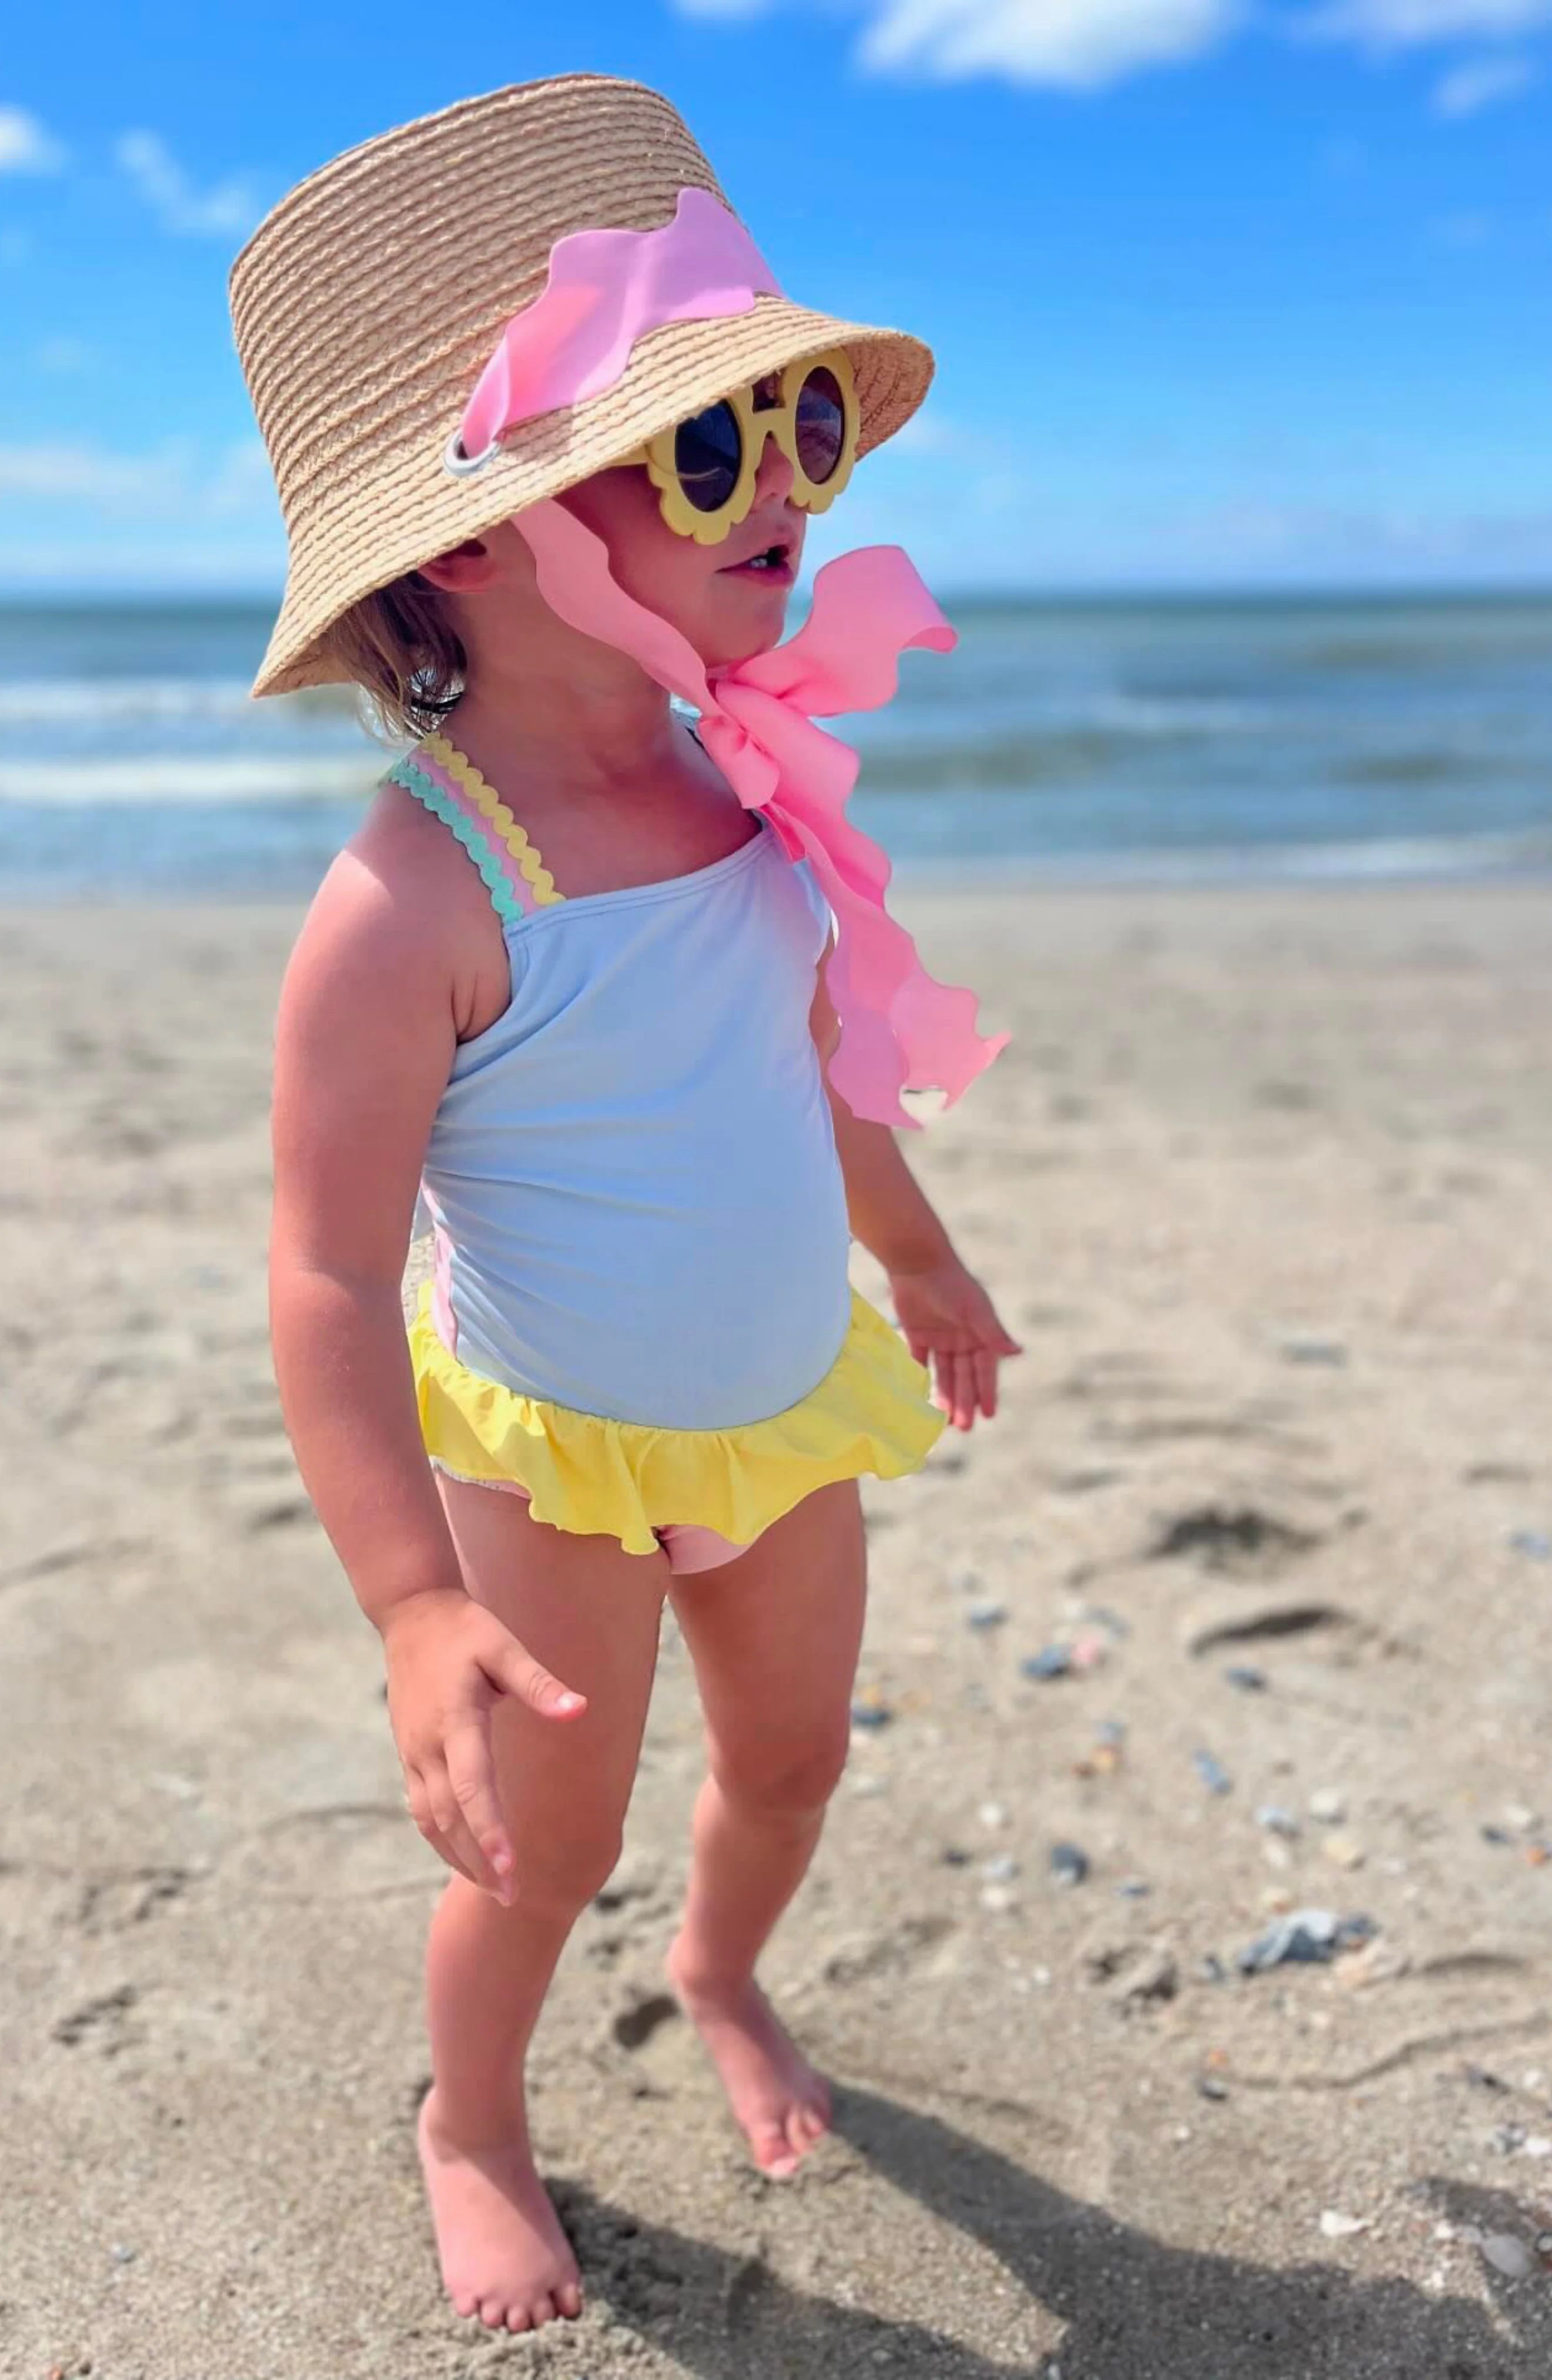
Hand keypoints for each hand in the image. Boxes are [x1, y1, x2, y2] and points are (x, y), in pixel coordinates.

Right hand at [380, 1587, 586, 1901]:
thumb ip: (539, 1683)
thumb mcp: (504, 1646)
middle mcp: (428, 1746)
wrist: (410, 1613)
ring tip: (491, 1889)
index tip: (511, 1869)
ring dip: (458, 1857)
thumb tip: (579, 1710)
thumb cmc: (465, 1628)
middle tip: (512, 1899)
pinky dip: (440, 1837)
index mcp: (456, 1722)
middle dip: (480, 1862)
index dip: (491, 1832)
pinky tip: (459, 1855)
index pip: (472, 1789)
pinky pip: (420, 1807)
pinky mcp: (408, 1753)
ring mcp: (413, 1752)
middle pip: (451, 1818)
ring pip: (431, 1820)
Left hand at [890, 1256, 1021, 1431]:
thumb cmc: (952, 1285)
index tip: (989, 1415)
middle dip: (964, 1401)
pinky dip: (920, 1379)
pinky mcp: (917, 1334)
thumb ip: (993, 1333)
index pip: (984, 1370)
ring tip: (944, 1421)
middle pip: (964, 1377)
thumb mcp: (975, 1311)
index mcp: (980, 1334)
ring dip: (944, 1396)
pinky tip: (920, 1399)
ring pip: (943, 1374)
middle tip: (963, 1427)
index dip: (986, 1392)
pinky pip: (919, 1361)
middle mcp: (962, 1339)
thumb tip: (1018, 1352)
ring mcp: (940, 1338)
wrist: (918, 1263)